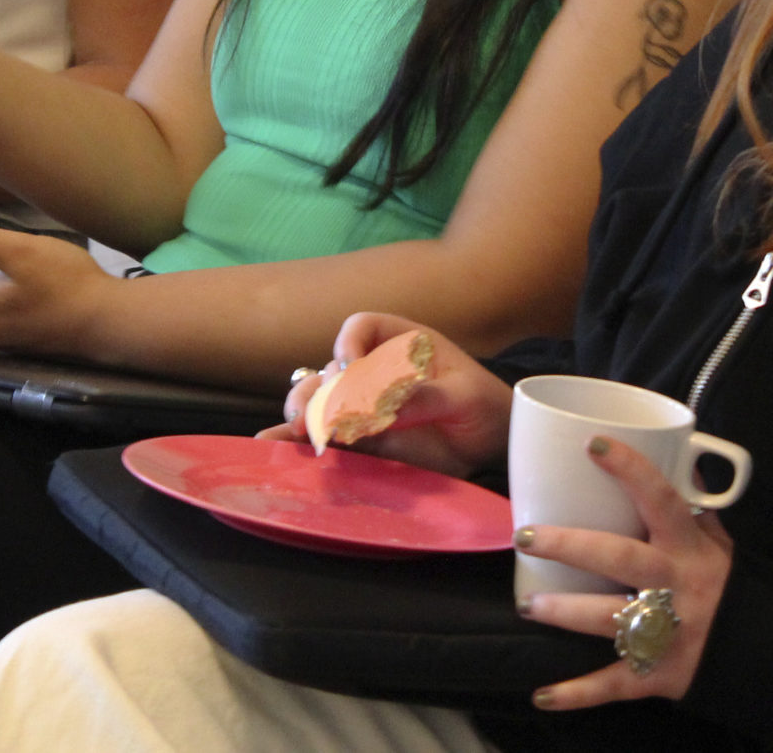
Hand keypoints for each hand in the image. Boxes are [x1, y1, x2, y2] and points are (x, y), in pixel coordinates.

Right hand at [257, 313, 512, 476]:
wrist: (496, 446)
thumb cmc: (486, 406)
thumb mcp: (464, 397)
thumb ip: (425, 397)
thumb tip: (382, 404)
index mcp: (402, 343)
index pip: (363, 327)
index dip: (350, 343)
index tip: (351, 367)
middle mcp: (377, 369)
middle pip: (332, 367)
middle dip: (318, 388)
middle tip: (312, 413)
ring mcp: (367, 405)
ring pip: (322, 400)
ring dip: (304, 412)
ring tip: (295, 430)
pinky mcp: (365, 439)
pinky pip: (330, 435)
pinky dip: (304, 440)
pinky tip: (276, 445)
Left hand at [513, 438, 732, 708]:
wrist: (768, 654)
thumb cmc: (733, 588)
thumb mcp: (721, 543)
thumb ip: (694, 508)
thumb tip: (679, 458)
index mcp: (690, 549)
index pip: (661, 499)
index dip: (630, 470)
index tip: (593, 445)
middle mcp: (676, 587)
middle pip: (619, 558)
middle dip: (570, 545)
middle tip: (526, 535)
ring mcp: (667, 632)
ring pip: (609, 618)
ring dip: (565, 612)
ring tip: (527, 603)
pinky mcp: (659, 674)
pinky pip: (613, 684)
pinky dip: (577, 693)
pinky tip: (543, 694)